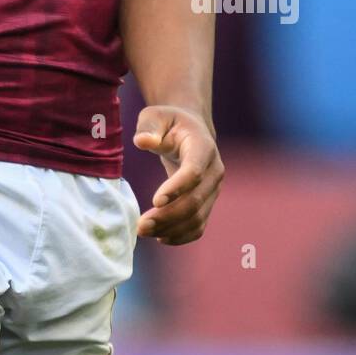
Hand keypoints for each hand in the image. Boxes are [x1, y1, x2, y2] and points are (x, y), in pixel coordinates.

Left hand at [133, 105, 223, 244]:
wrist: (189, 130)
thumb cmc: (168, 122)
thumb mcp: (155, 116)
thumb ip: (148, 127)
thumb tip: (143, 142)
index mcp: (203, 146)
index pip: (194, 172)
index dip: (177, 187)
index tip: (154, 200)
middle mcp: (214, 170)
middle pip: (195, 200)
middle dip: (168, 216)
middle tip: (141, 225)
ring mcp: (214, 189)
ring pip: (197, 217)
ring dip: (171, 229)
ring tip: (144, 231)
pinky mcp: (208, 202)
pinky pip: (199, 225)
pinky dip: (181, 236)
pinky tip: (161, 237)